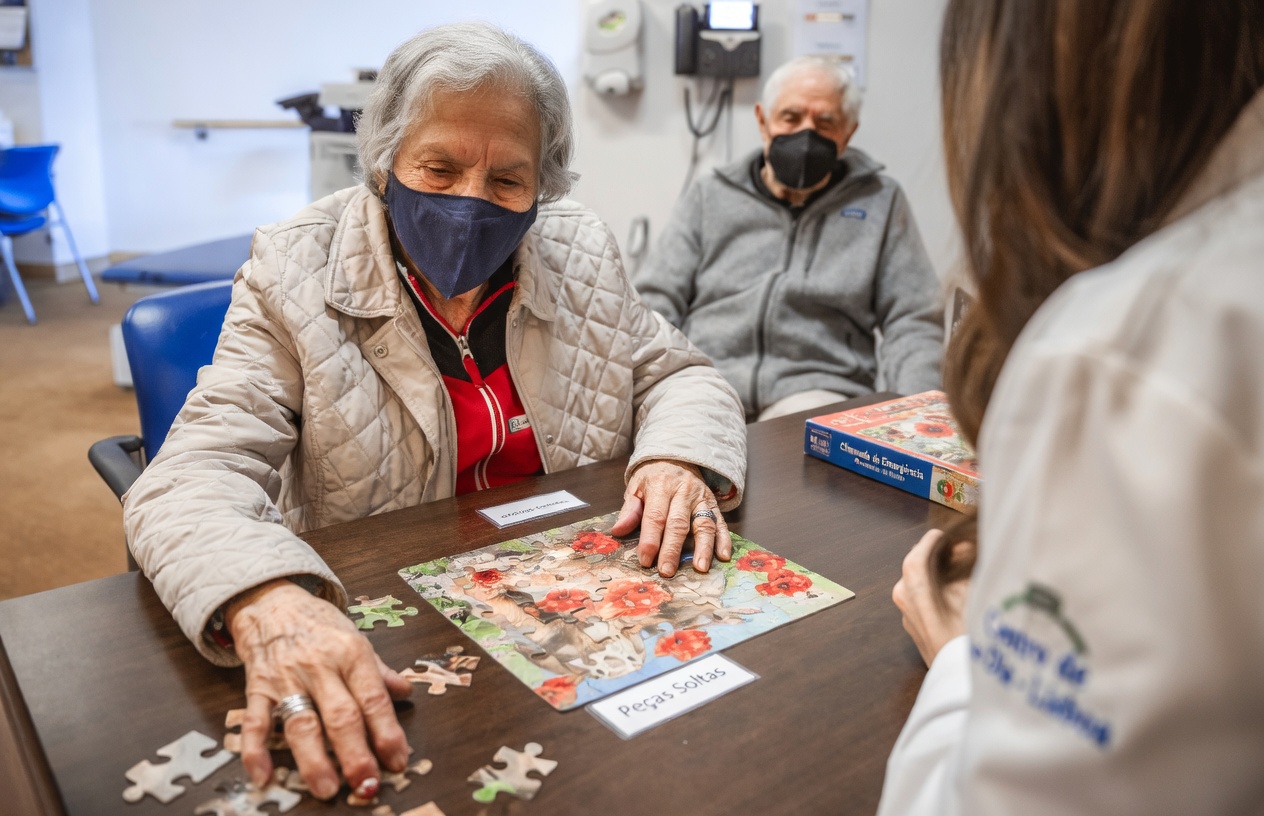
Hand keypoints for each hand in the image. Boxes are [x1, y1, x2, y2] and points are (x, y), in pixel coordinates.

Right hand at [225, 580, 412, 799]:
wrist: (271, 601)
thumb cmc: (319, 624)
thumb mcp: (356, 638)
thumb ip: (379, 670)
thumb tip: (406, 693)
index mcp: (351, 653)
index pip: (373, 698)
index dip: (387, 732)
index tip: (397, 761)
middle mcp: (320, 667)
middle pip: (341, 716)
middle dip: (355, 755)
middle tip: (367, 785)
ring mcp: (286, 680)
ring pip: (301, 724)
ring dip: (314, 760)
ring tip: (326, 789)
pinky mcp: (256, 688)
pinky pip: (254, 723)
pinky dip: (255, 751)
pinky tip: (262, 776)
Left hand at [611, 459, 731, 577]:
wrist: (677, 456)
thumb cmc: (653, 477)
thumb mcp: (636, 487)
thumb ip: (630, 510)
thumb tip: (618, 531)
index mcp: (660, 486)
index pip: (655, 516)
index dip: (650, 539)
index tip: (645, 560)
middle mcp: (683, 491)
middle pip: (678, 524)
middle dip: (672, 549)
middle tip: (667, 571)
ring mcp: (701, 498)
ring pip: (704, 524)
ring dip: (703, 548)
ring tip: (700, 568)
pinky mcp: (714, 504)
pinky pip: (721, 523)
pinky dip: (723, 540)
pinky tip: (723, 556)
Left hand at [892, 530, 970, 666]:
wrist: (963, 677)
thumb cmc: (969, 634)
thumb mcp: (974, 590)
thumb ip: (966, 564)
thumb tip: (964, 548)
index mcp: (912, 582)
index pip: (921, 549)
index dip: (939, 540)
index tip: (951, 535)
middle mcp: (903, 595)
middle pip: (919, 565)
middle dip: (940, 556)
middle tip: (961, 552)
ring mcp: (906, 613)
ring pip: (920, 583)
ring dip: (939, 574)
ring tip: (963, 573)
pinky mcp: (913, 627)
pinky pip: (922, 600)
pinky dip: (937, 592)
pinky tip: (957, 595)